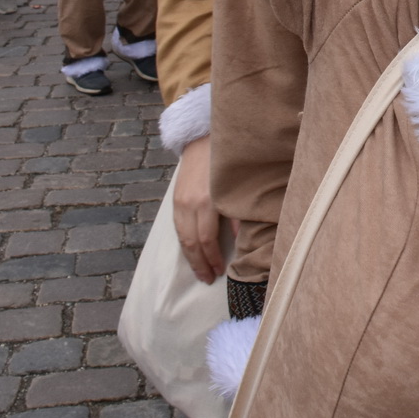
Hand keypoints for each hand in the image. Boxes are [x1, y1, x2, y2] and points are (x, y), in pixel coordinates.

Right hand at [173, 135, 225, 283]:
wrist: (202, 138)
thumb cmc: (226, 162)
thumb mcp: (237, 186)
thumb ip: (239, 212)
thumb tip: (243, 239)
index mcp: (207, 201)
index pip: (207, 239)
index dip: (213, 259)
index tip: (220, 272)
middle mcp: (190, 203)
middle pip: (192, 243)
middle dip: (200, 264)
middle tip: (208, 279)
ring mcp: (180, 202)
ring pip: (182, 238)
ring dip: (191, 257)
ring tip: (200, 272)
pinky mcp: (175, 200)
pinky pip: (177, 228)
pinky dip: (184, 243)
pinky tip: (192, 252)